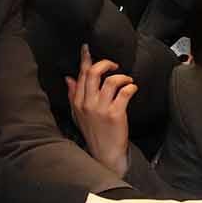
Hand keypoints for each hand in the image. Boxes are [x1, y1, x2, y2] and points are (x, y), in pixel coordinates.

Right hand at [66, 45, 134, 174]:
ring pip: (110, 81)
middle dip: (105, 63)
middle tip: (115, 65)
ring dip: (122, 76)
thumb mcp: (78, 115)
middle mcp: (87, 103)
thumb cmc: (94, 133)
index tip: (87, 48)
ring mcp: (101, 109)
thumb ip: (73, 95)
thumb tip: (69, 78)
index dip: (85, 59)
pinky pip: (124, 92)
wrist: (105, 154)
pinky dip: (131, 87)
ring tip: (127, 80)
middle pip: (94, 73)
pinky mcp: (115, 114)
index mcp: (77, 102)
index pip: (81, 74)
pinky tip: (133, 88)